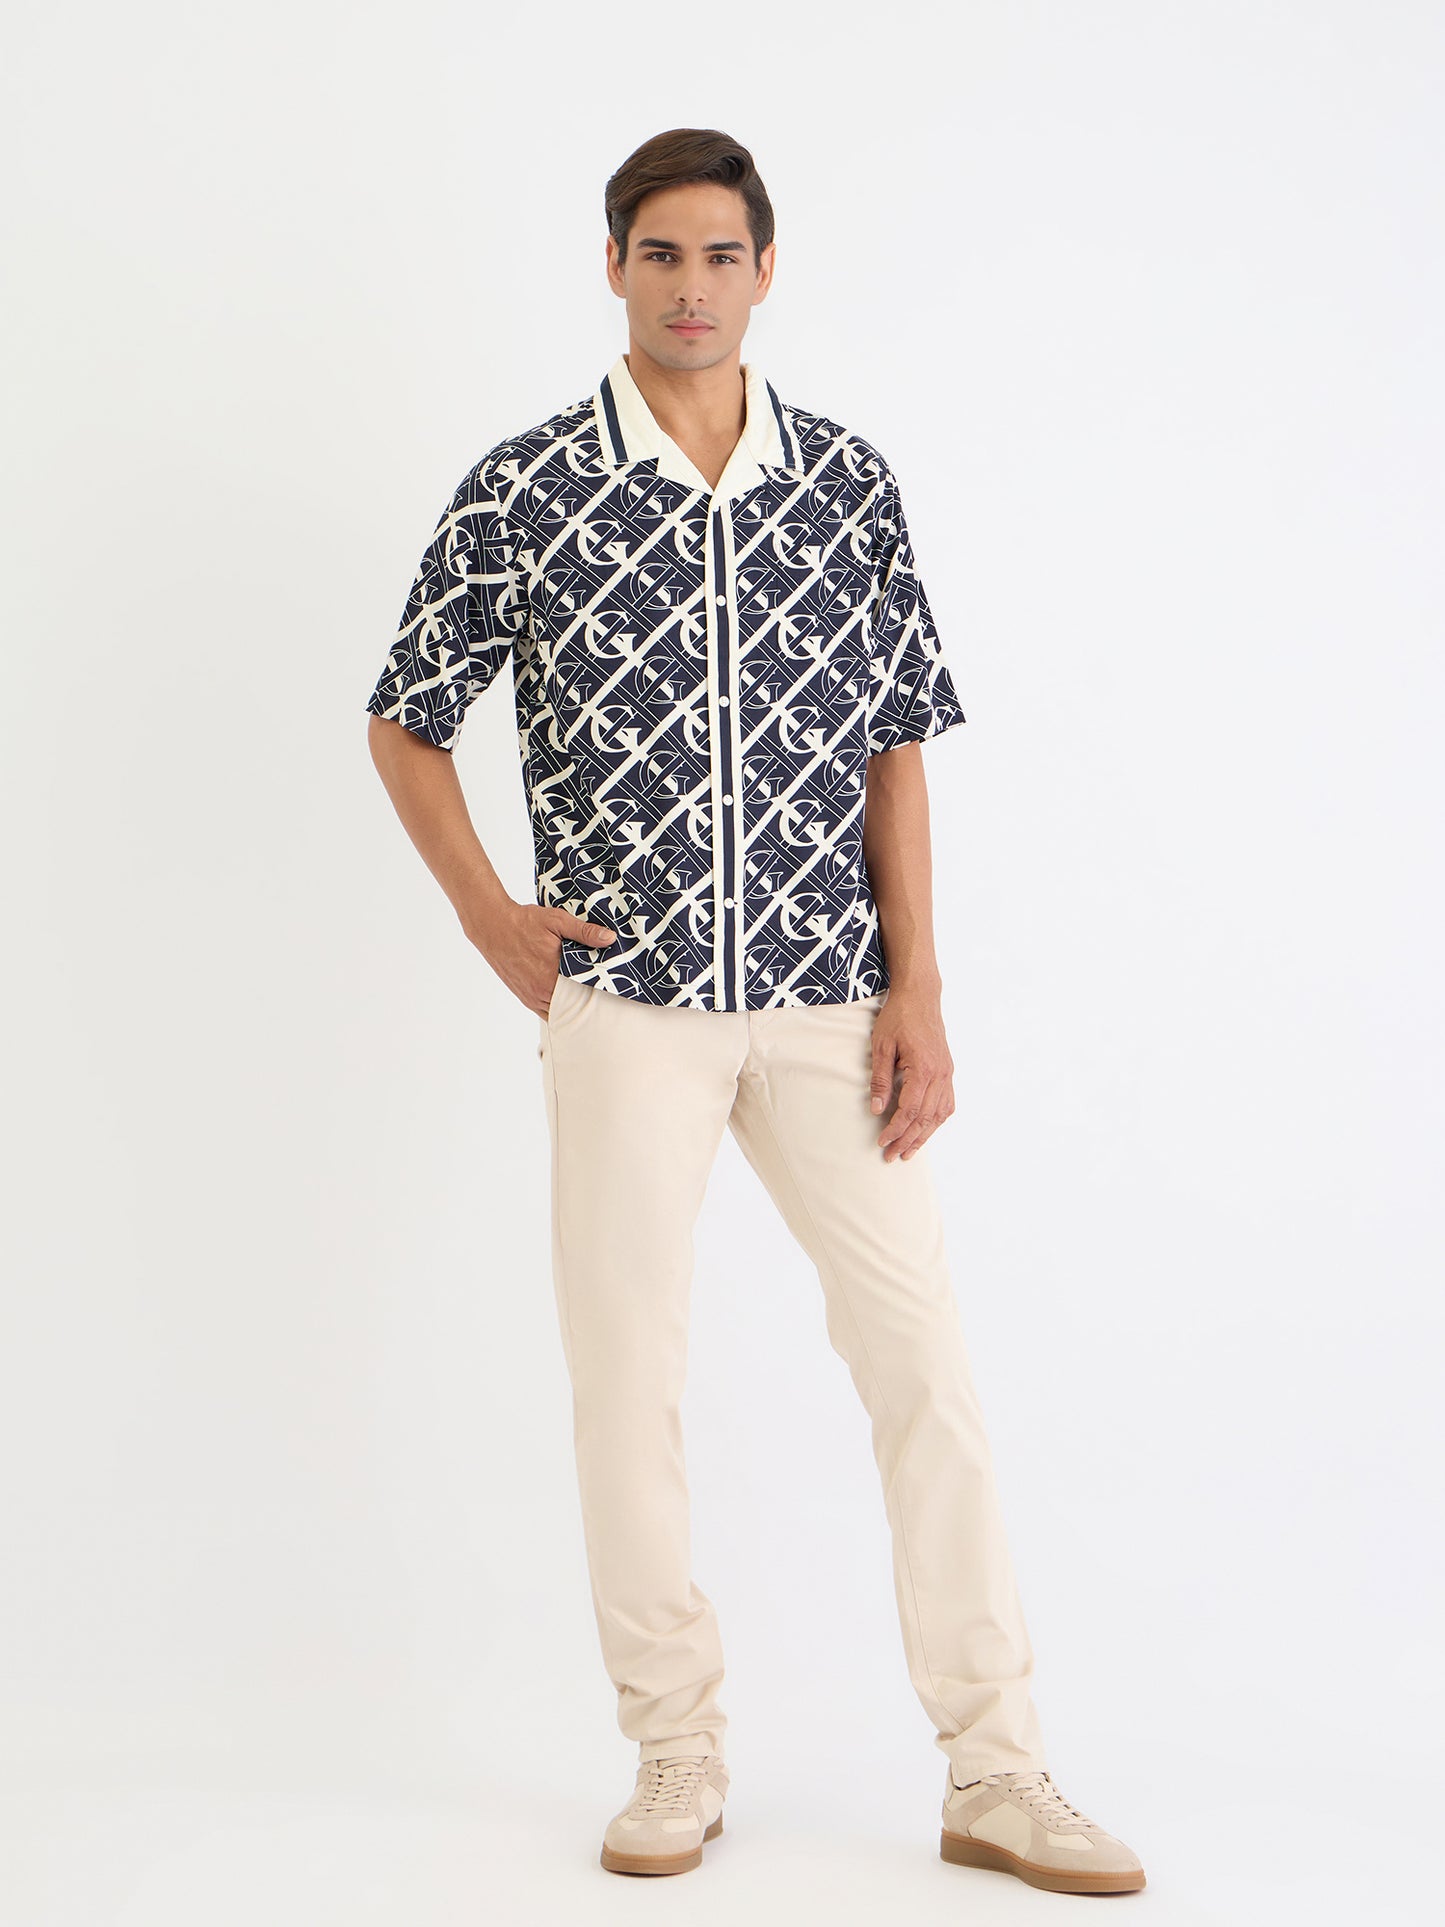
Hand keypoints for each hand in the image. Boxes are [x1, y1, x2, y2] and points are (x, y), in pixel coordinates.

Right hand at [466, 902, 616, 1017]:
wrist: (492, 926)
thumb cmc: (523, 922)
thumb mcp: (557, 921)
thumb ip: (584, 932)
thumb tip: (609, 938)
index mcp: (552, 976)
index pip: (584, 993)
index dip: (599, 992)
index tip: (610, 987)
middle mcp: (541, 992)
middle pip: (572, 1007)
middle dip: (587, 1001)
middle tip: (604, 995)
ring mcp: (531, 997)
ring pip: (559, 1012)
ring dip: (572, 1007)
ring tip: (587, 999)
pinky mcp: (523, 996)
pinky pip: (545, 1012)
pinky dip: (557, 1009)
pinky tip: (567, 1002)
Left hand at [869, 988, 954, 1160]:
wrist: (920, 996)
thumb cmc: (899, 1017)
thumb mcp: (881, 1046)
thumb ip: (880, 1080)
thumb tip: (876, 1109)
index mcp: (923, 1068)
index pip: (910, 1110)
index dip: (895, 1130)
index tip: (882, 1143)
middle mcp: (940, 1074)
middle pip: (925, 1118)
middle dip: (908, 1140)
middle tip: (892, 1156)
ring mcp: (947, 1072)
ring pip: (939, 1114)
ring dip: (925, 1136)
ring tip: (909, 1151)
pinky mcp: (948, 1070)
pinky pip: (947, 1102)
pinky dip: (937, 1120)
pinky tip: (927, 1129)